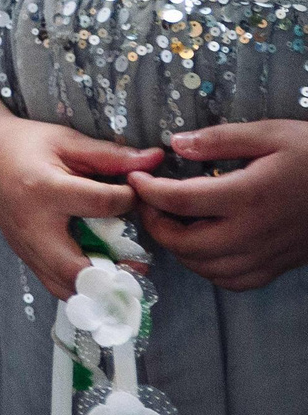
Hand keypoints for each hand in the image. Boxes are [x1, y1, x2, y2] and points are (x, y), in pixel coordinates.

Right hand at [0, 113, 160, 299]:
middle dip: (114, 275)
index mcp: (45, 189)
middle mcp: (33, 225)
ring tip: (122, 274)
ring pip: (66, 287)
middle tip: (139, 265)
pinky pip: (56, 286)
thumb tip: (156, 158)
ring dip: (98, 289)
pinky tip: (99, 274)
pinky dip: (81, 288)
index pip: (102, 205)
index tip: (136, 192)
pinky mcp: (24, 256)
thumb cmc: (27, 145)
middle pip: (77, 268)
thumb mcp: (67, 141)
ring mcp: (26, 245)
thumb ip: (111, 155)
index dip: (130, 199)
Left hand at [129, 121, 307, 291]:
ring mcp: (268, 254)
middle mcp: (255, 232)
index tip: (135, 178)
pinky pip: (233, 281)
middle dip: (156, 225)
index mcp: (249, 195)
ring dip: (178, 249)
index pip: (180, 200)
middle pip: (186, 243)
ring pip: (206, 268)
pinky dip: (208, 269)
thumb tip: (175, 144)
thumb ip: (219, 139)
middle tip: (147, 203)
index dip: (148, 191)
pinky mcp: (279, 266)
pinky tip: (203, 246)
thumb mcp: (270, 134)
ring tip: (170, 222)